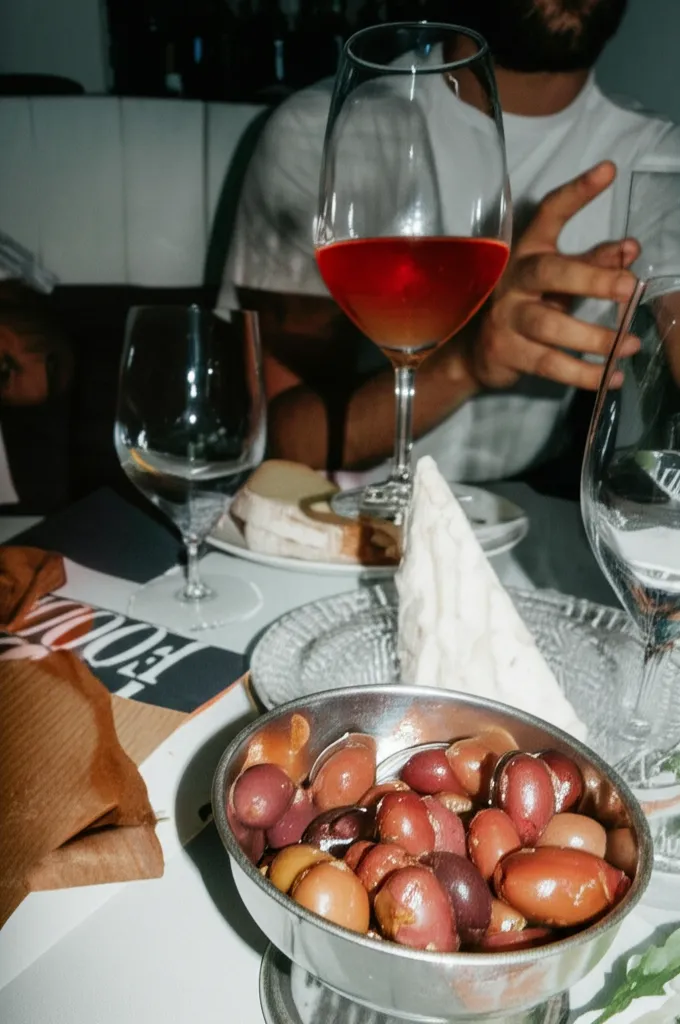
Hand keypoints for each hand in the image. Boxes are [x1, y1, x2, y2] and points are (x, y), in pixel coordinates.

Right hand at [468, 161, 640, 391]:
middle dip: (591, 278)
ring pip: (550, 326)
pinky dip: (583, 373)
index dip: (578, 192)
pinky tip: (611, 377)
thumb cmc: (525, 308)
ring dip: (594, 337)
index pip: (550, 213)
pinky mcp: (506, 351)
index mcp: (528, 252)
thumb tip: (630, 248)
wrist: (475, 354)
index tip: (608, 170)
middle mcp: (514, 280)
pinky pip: (548, 364)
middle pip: (550, 272)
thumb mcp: (557, 282)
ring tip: (630, 345)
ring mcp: (506, 317)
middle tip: (629, 287)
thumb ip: (593, 264)